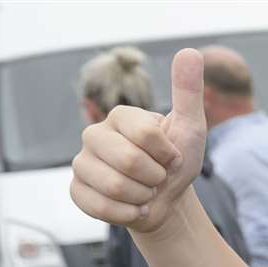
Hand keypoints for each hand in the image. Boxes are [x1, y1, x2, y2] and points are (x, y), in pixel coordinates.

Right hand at [69, 49, 205, 232]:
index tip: (171, 156)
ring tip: (145, 191)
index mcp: (119, 116)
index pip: (145, 135)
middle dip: (156, 178)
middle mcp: (94, 134)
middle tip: (158, 177)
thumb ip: (187, 92)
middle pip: (128, 162)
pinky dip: (126, 214)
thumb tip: (190, 52)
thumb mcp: (190, 128)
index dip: (167, 154)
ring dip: (142, 197)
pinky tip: (132, 207)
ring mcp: (82, 163)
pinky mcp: (77, 190)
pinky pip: (99, 206)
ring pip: (114, 187)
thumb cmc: (176, 162)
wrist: (167, 201)